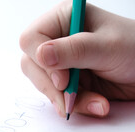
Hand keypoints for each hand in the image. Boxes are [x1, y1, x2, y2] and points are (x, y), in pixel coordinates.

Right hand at [20, 0, 134, 117]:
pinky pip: (58, 98)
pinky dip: (76, 105)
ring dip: (67, 99)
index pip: (31, 39)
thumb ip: (73, 49)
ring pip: (43, 85)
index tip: (62, 79)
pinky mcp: (67, 81)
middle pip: (31, 65)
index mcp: (63, 19)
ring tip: (95, 103)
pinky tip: (96, 104)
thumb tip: (39, 54)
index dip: (42, 61)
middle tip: (70, 96)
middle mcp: (57, 40)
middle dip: (52, 86)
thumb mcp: (107, 47)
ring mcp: (61, 62)